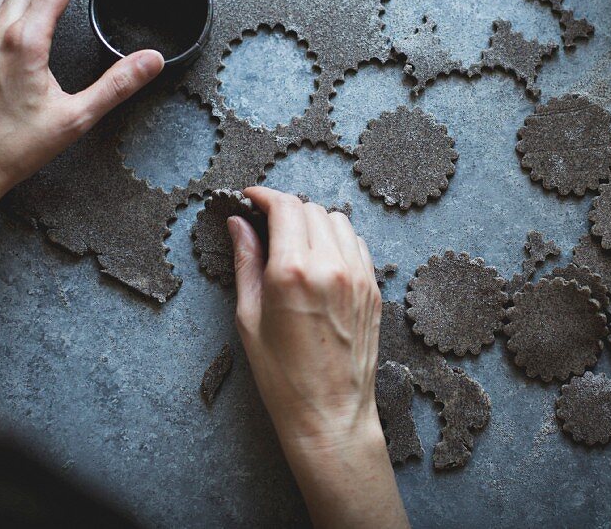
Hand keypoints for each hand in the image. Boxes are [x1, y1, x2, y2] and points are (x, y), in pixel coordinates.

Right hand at [228, 188, 406, 527]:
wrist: (331, 415)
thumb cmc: (282, 377)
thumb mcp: (250, 318)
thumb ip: (246, 262)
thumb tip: (237, 224)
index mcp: (293, 272)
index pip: (284, 207)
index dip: (263, 196)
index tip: (249, 198)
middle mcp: (330, 266)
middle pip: (309, 209)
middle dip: (285, 209)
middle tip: (266, 223)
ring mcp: (358, 275)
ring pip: (337, 220)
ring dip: (313, 221)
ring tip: (294, 242)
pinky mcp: (373, 288)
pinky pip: (356, 244)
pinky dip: (337, 240)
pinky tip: (320, 259)